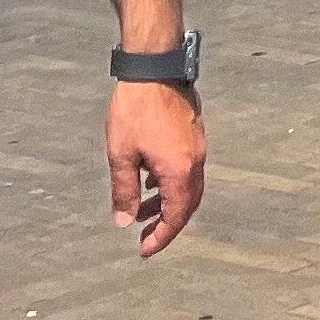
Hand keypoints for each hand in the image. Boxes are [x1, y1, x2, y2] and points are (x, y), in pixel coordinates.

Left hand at [109, 80, 204, 256]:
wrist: (154, 68)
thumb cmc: (135, 110)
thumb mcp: (121, 155)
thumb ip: (125, 191)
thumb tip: (125, 221)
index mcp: (179, 171)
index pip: (175, 217)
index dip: (160, 238)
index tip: (144, 250)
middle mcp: (195, 163)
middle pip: (187, 206)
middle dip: (166, 225)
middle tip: (146, 238)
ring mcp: (197, 148)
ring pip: (187, 188)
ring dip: (167, 204)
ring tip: (142, 210)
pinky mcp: (194, 136)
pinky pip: (186, 171)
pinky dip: (170, 184)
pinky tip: (150, 180)